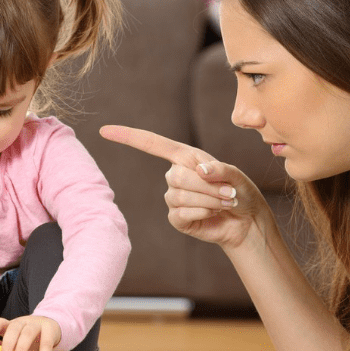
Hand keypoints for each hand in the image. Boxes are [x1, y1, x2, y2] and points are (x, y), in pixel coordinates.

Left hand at [0, 315, 61, 350]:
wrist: (53, 329)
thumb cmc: (31, 339)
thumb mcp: (18, 343)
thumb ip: (8, 350)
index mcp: (12, 325)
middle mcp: (23, 322)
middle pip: (14, 328)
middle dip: (8, 343)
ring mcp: (37, 324)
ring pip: (28, 333)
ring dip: (21, 348)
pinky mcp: (50, 330)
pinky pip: (46, 343)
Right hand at [99, 125, 270, 249]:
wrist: (245, 219)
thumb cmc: (239, 191)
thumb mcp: (234, 175)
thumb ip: (219, 170)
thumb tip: (199, 171)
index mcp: (184, 157)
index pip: (152, 144)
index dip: (128, 136)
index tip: (104, 130)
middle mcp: (175, 175)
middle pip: (175, 176)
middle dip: (206, 186)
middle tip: (229, 192)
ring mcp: (173, 198)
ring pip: (179, 195)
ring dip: (209, 199)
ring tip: (226, 201)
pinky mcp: (177, 218)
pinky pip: (181, 212)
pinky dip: (202, 211)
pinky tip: (213, 213)